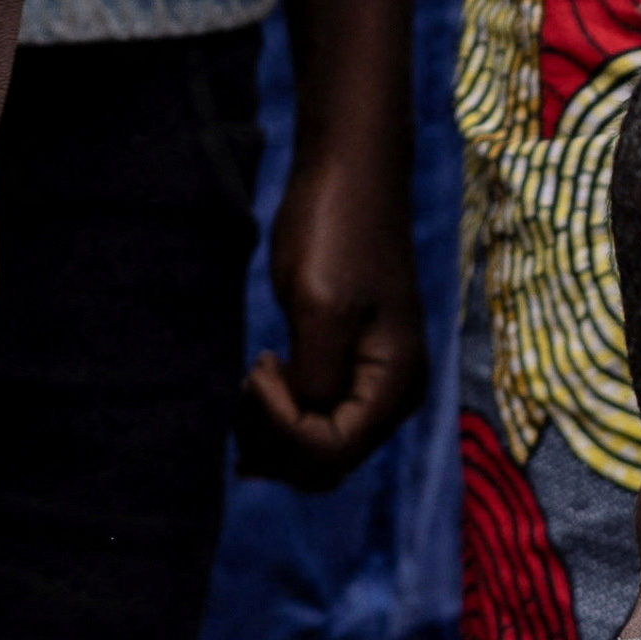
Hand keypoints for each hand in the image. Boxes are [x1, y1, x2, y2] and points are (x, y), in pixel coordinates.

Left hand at [240, 115, 425, 489]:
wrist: (350, 174)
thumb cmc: (335, 229)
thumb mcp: (320, 305)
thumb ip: (315, 376)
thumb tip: (301, 428)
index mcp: (395, 384)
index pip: (329, 450)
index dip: (280, 424)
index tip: (260, 362)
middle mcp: (392, 396)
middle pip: (324, 466)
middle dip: (273, 440)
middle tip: (245, 381)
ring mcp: (373, 384)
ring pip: (317, 450)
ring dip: (271, 432)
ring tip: (250, 378)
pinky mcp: (352, 367)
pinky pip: (316, 420)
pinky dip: (280, 416)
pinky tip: (261, 380)